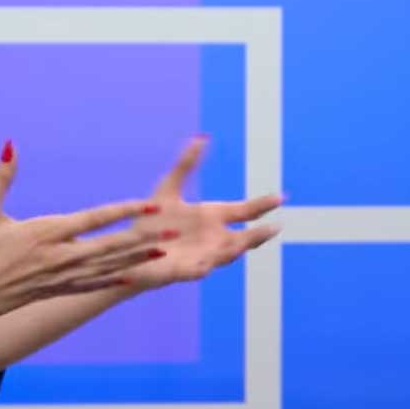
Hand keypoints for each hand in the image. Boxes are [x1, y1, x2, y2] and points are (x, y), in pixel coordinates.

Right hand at [0, 143, 164, 320]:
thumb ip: (2, 177)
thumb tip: (11, 144)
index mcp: (45, 233)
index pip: (93, 219)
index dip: (123, 212)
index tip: (149, 205)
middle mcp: (58, 257)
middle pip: (109, 247)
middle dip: (142, 239)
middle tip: (171, 233)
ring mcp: (59, 278)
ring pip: (106, 269)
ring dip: (135, 261)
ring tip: (161, 255)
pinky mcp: (54, 291)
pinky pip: (90, 286)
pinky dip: (113, 282)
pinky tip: (132, 279)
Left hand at [122, 135, 284, 291]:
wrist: (128, 250)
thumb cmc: (151, 221)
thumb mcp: (169, 188)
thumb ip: (186, 164)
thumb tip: (202, 137)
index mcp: (211, 217)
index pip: (244, 211)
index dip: (262, 205)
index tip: (281, 197)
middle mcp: (211, 238)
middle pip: (242, 238)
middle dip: (257, 235)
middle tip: (274, 228)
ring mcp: (200, 256)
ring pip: (224, 256)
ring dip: (233, 250)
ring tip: (244, 243)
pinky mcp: (181, 271)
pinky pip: (194, 271)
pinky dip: (200, 268)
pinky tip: (206, 266)